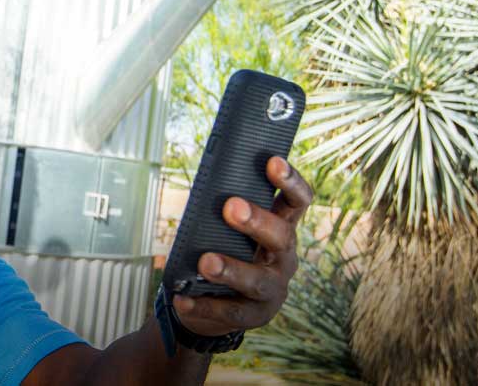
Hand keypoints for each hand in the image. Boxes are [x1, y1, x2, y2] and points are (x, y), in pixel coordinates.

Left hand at [172, 156, 313, 336]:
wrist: (214, 303)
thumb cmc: (221, 250)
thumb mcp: (222, 229)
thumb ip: (219, 212)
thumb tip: (203, 190)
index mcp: (280, 228)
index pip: (296, 202)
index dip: (289, 181)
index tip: (273, 161)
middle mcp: (283, 257)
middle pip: (281, 236)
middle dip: (257, 221)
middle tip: (231, 207)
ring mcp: (273, 289)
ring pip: (258, 280)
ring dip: (232, 268)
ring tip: (205, 262)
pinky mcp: (256, 316)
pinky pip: (231, 312)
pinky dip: (204, 305)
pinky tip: (182, 299)